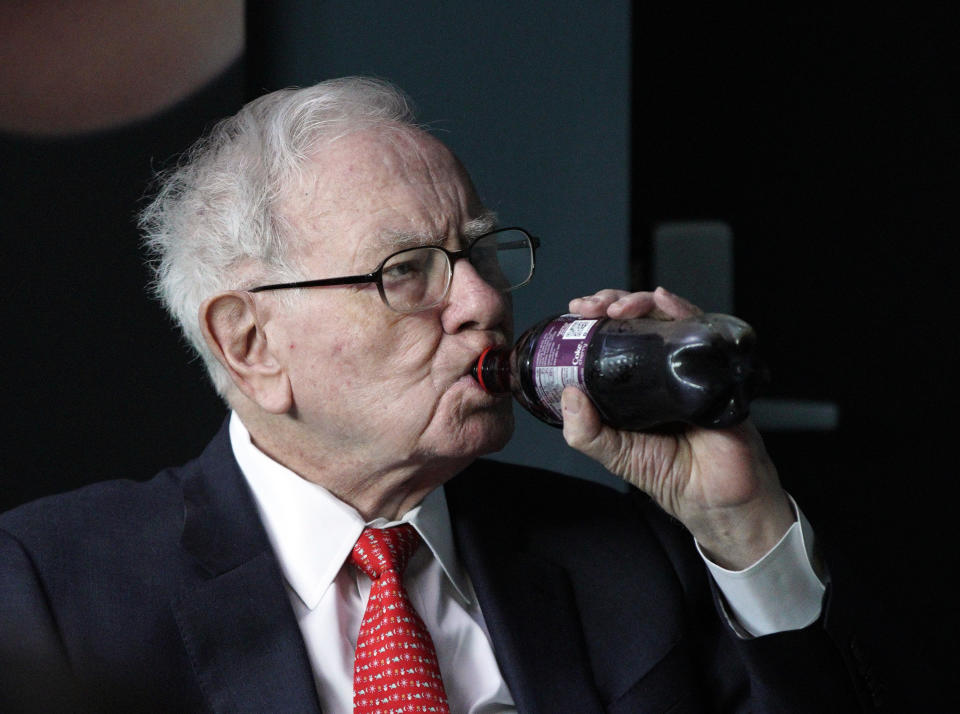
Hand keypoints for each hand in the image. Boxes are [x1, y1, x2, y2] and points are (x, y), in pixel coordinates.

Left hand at [562, 287, 793, 569]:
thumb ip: (587, 433)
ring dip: (640, 302)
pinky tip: (665, 302)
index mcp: (633, 382)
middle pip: (637, 318)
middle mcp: (660, 367)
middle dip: (612, 302)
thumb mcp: (616, 453)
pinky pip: (702, 330)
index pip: (612, 337)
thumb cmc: (671, 473)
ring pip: (665, 317)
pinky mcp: (716, 366)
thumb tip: (567, 396)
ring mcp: (689, 363)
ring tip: (619, 307)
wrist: (717, 497)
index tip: (576, 312)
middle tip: (593, 307)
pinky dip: (682, 310)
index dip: (594, 320)